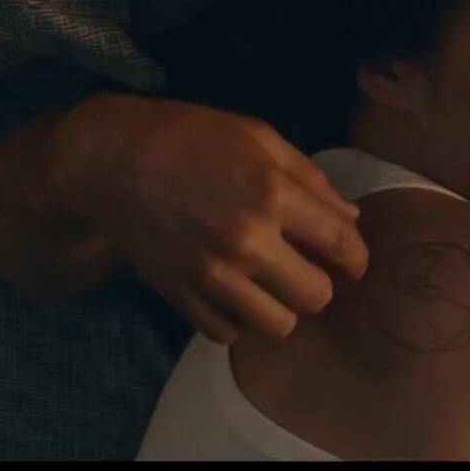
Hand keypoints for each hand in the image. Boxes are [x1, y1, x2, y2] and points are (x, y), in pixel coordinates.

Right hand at [52, 93, 370, 343]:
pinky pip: (227, 333)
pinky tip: (236, 294)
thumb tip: (350, 217)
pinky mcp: (180, 295)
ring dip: (283, 307)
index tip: (353, 261)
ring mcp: (212, 275)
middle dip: (321, 283)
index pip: (341, 245)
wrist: (111, 162)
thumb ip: (310, 178)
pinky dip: (239, 321)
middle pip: (316, 296)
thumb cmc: (190, 136)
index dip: (357, 257)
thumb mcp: (258, 137)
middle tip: (307, 268)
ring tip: (272, 285)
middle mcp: (247, 242)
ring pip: (277, 325)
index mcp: (272, 194)